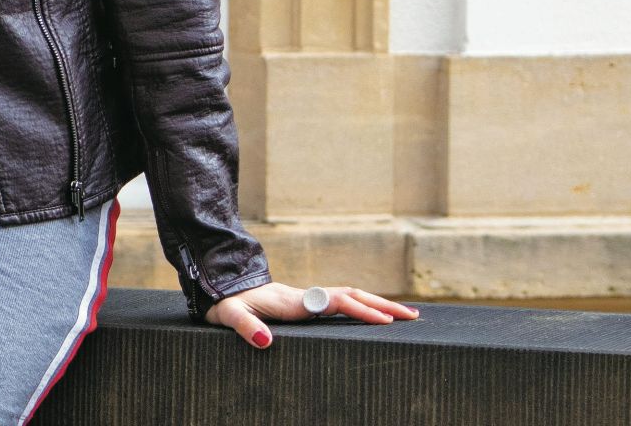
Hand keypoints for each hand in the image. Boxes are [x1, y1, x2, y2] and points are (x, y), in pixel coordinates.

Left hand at [204, 281, 420, 348]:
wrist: (217, 285)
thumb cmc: (223, 303)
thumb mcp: (229, 316)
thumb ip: (246, 328)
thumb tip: (267, 343)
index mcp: (294, 302)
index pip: (336, 303)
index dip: (362, 311)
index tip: (386, 321)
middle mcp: (305, 298)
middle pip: (352, 295)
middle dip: (383, 305)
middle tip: (413, 317)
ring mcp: (305, 300)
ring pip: (348, 297)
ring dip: (376, 304)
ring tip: (403, 316)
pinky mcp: (302, 305)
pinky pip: (339, 304)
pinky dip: (360, 307)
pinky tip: (370, 317)